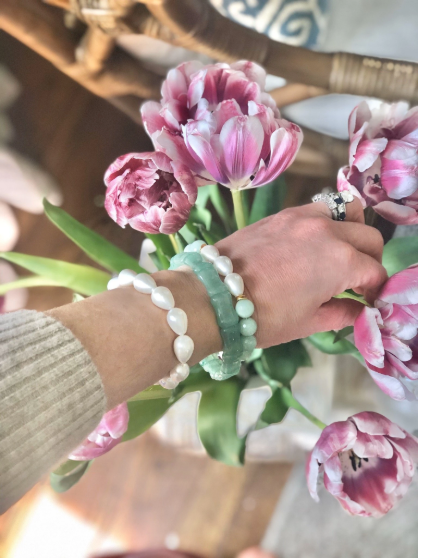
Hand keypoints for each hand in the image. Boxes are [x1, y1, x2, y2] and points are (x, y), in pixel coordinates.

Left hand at [216, 198, 386, 347]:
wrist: (214, 295)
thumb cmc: (263, 316)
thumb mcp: (308, 323)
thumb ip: (342, 314)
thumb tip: (358, 311)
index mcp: (341, 261)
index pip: (375, 272)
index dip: (375, 291)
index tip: (366, 301)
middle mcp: (328, 231)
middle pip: (369, 237)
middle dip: (370, 260)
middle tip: (357, 280)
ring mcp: (304, 217)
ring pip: (347, 212)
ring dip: (351, 232)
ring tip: (338, 254)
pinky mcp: (283, 214)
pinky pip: (318, 209)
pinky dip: (326, 223)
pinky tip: (312, 244)